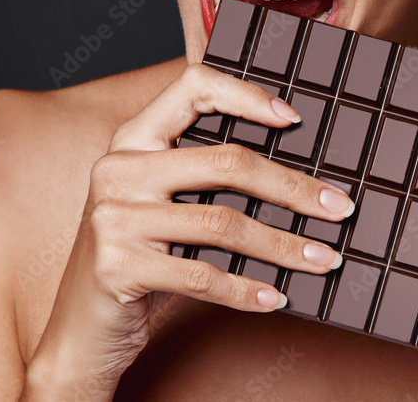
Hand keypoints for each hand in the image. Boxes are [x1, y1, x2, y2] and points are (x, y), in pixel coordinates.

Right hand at [22, 63, 354, 399]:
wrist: (79, 329)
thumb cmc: (136, 256)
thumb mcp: (156, 201)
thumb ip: (199, 173)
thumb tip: (295, 173)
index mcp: (132, 139)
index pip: (192, 88)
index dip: (246, 96)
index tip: (295, 118)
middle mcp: (118, 169)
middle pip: (226, 162)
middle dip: (293, 188)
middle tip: (338, 208)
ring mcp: (114, 217)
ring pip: (224, 224)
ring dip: (285, 246)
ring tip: (324, 259)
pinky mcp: (118, 266)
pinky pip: (202, 275)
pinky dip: (248, 290)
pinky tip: (277, 297)